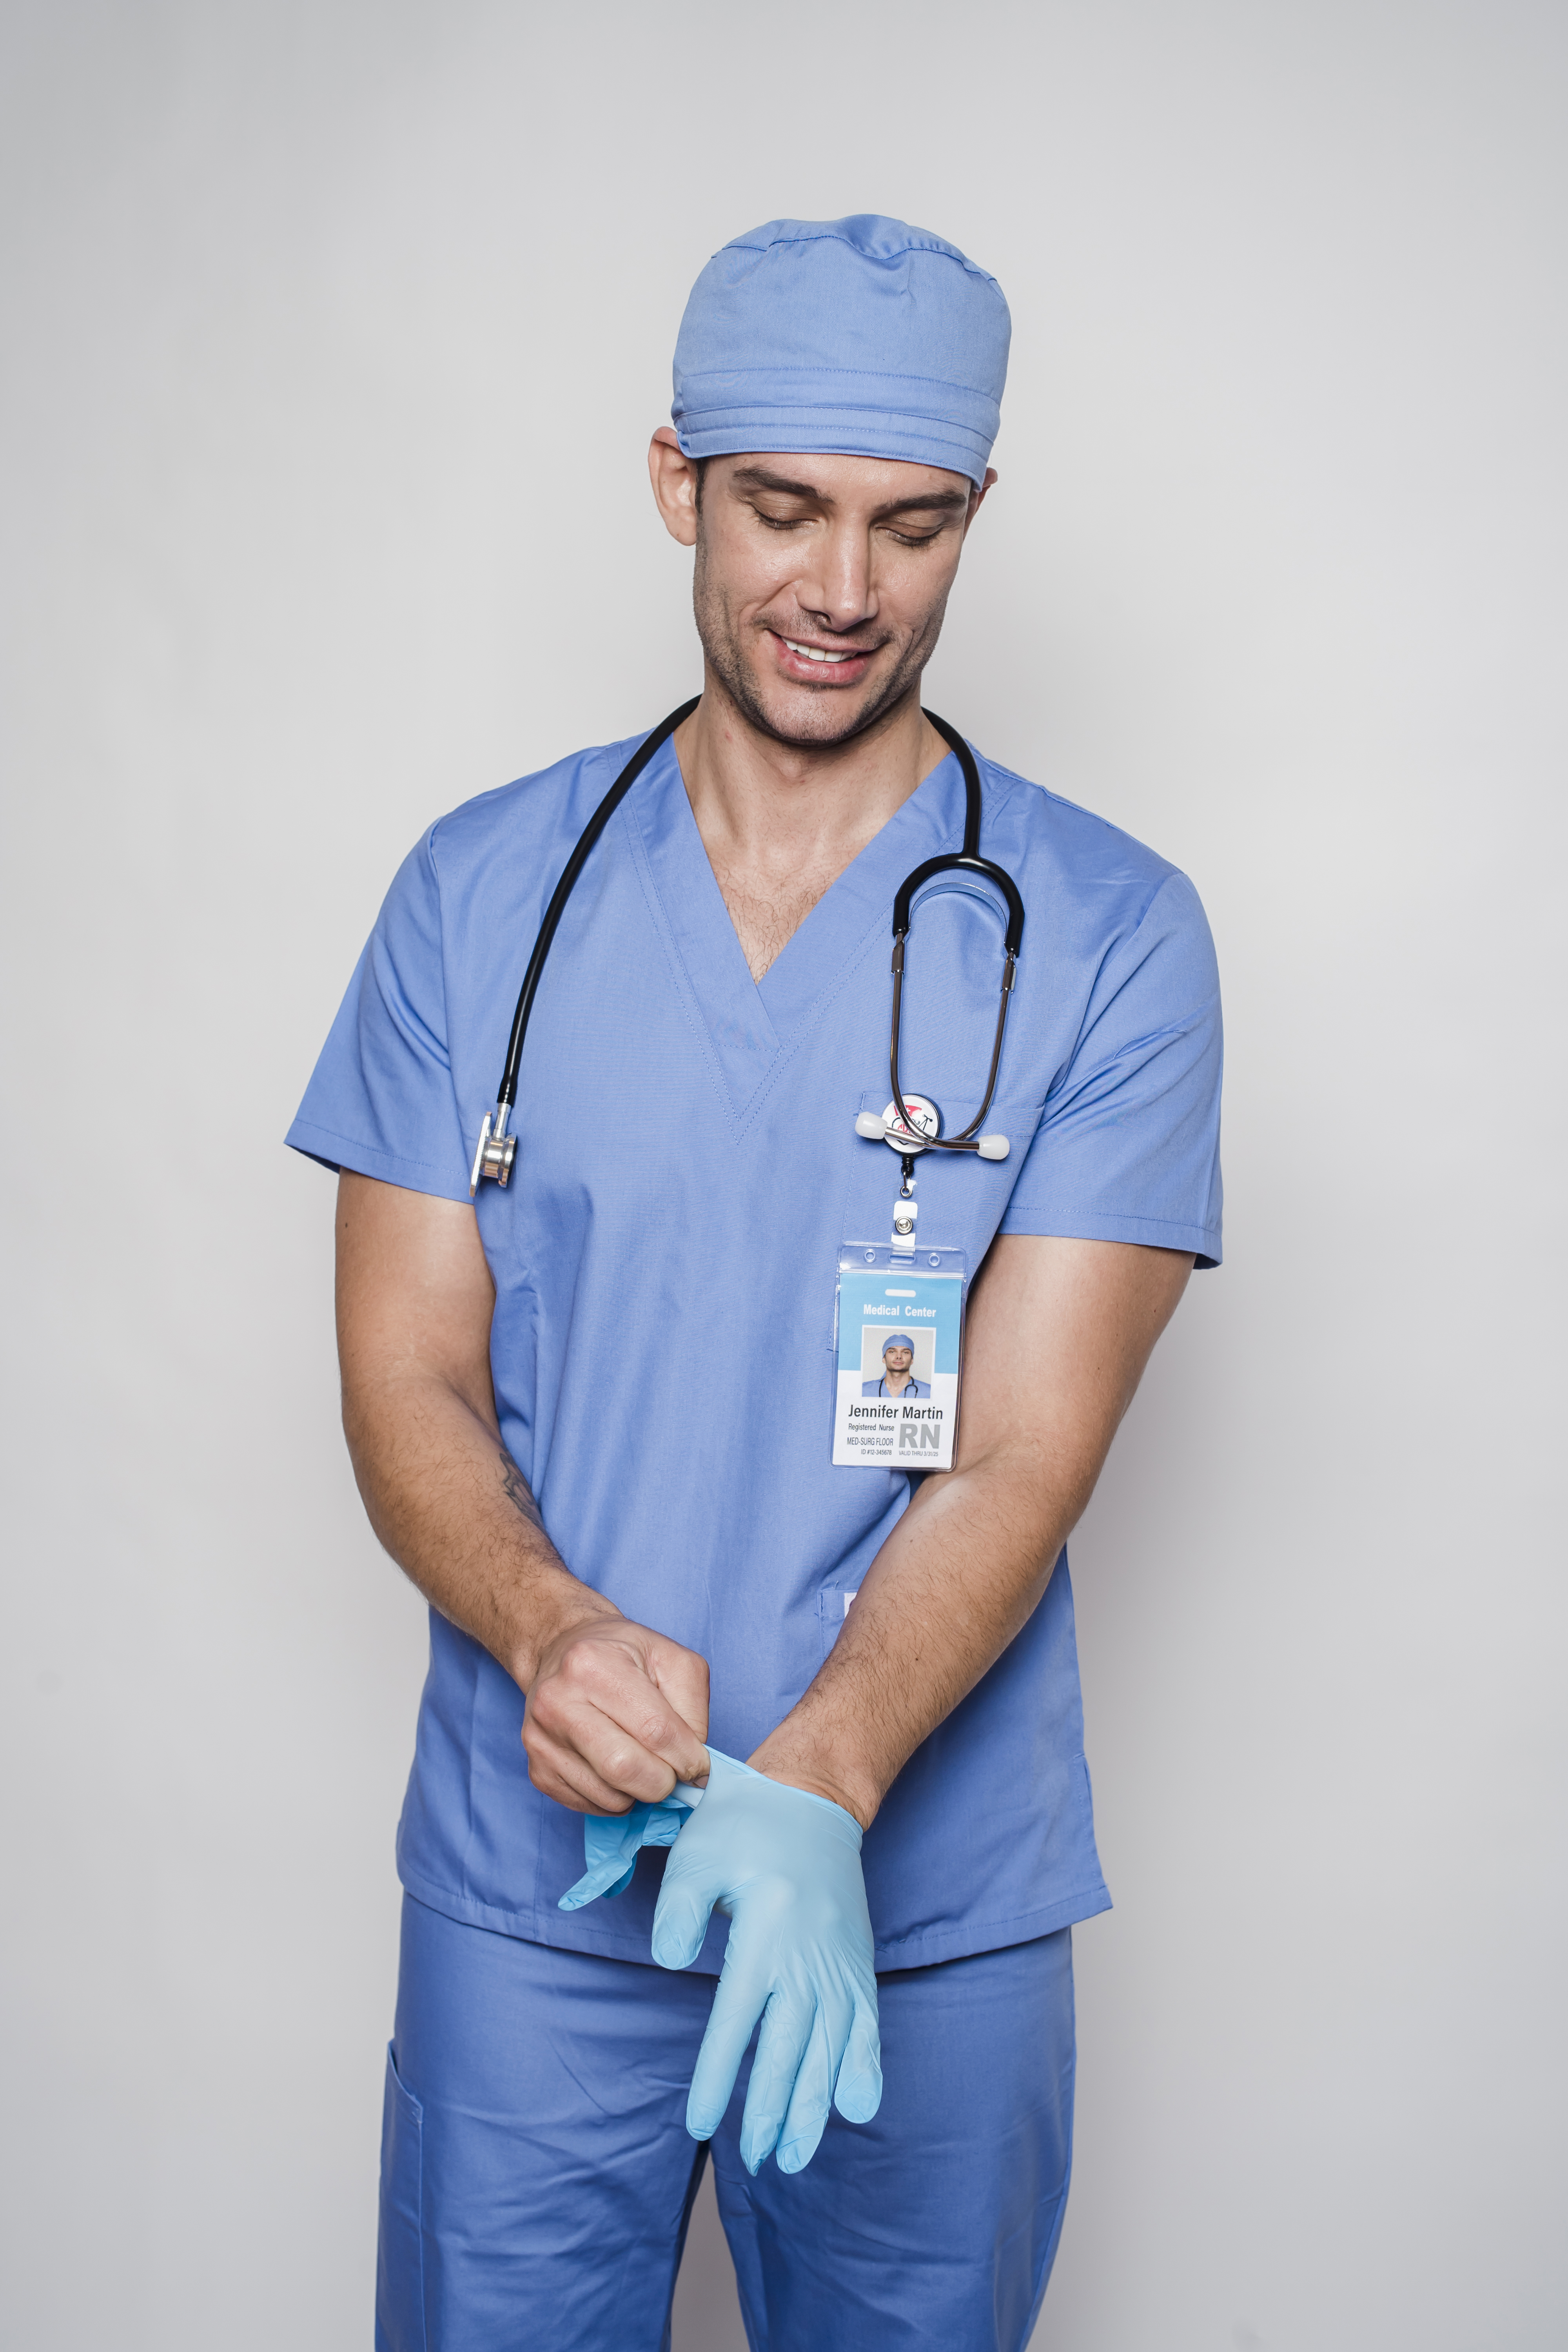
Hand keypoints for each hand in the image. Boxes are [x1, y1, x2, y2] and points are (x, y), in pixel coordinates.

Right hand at [522, 1613, 709, 1813]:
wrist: (560, 1649)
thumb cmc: (622, 1654)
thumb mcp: (670, 1658)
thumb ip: (693, 1708)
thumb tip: (696, 1768)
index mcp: (594, 1664)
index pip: (655, 1730)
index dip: (687, 1757)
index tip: (698, 1765)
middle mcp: (558, 1701)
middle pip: (625, 1768)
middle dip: (662, 1781)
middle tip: (671, 1771)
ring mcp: (541, 1738)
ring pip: (608, 1796)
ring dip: (639, 1792)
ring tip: (642, 1764)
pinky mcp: (537, 1768)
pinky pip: (589, 1806)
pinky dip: (614, 1800)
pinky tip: (615, 1770)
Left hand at [651, 1750, 882, 2173]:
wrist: (812, 1798)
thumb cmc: (742, 1826)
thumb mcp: (696, 1855)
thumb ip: (678, 1910)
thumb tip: (668, 1962)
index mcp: (765, 1934)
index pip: (737, 2024)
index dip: (719, 2079)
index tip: (701, 2124)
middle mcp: (807, 1956)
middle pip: (790, 2049)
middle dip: (773, 2111)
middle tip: (756, 2161)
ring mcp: (839, 1961)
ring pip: (830, 2047)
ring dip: (815, 2105)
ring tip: (798, 2155)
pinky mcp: (857, 1959)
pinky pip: (866, 2023)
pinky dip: (864, 2068)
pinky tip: (858, 2107)